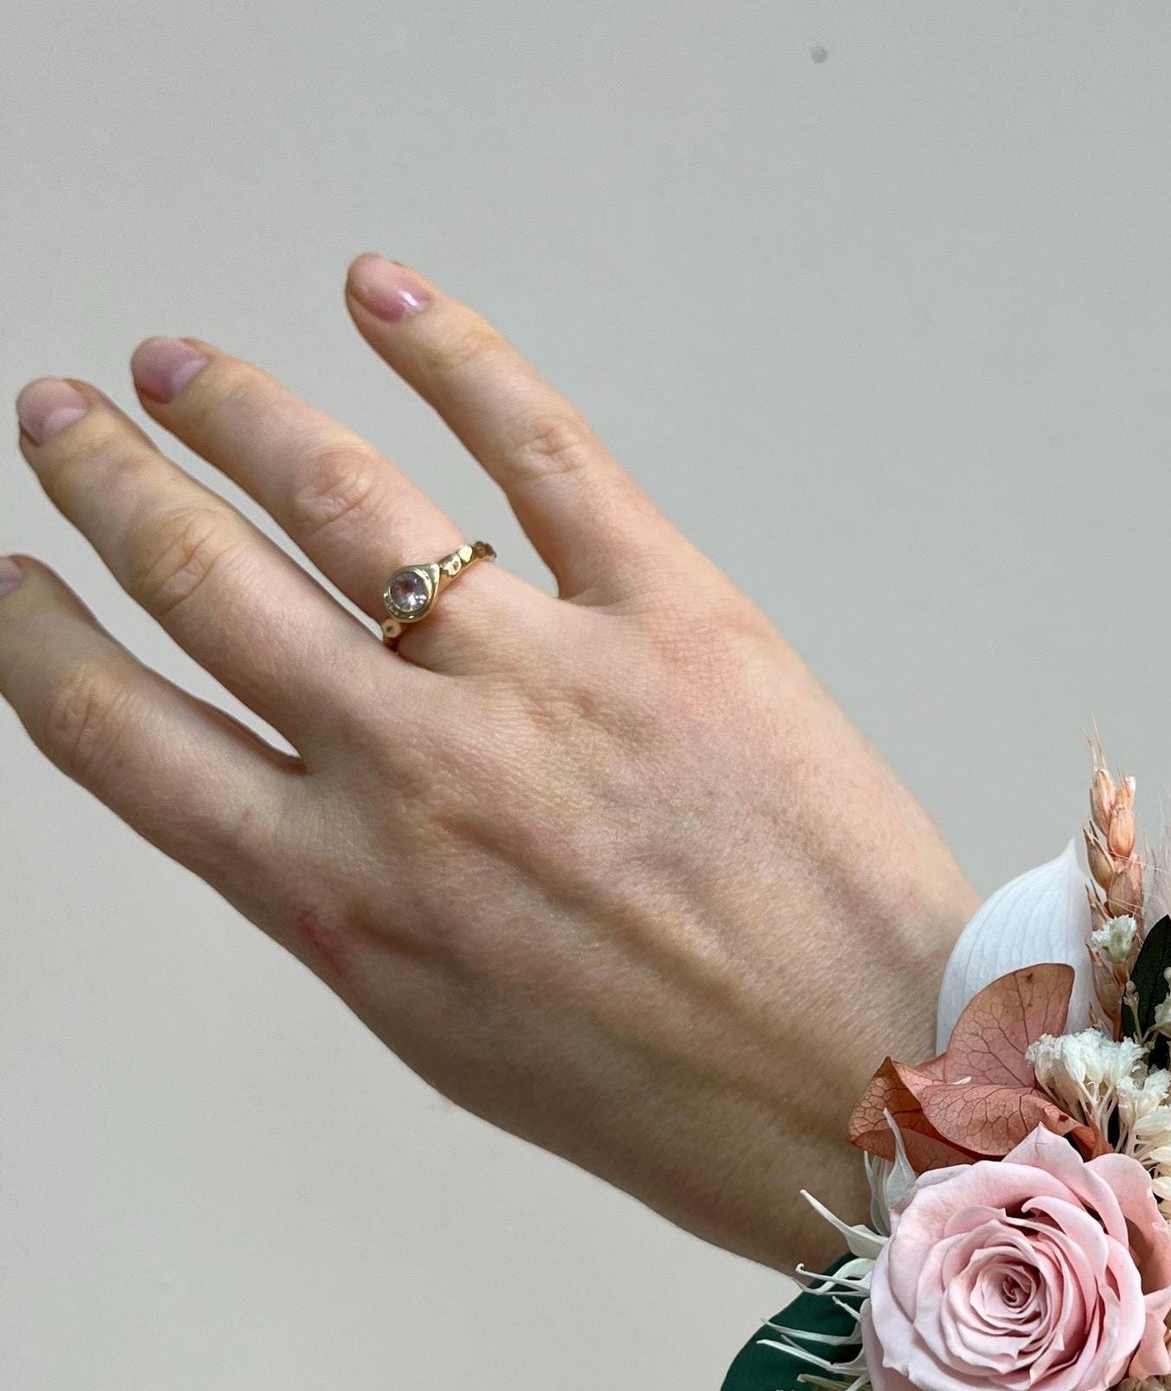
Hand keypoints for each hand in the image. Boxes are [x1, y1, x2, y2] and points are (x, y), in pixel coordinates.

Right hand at [0, 258, 975, 1267]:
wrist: (865, 1088)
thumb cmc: (674, 1094)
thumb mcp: (456, 1034)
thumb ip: (355, 908)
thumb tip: (301, 814)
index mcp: (339, 898)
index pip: (119, 737)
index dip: (39, 640)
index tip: (9, 583)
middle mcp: (411, 772)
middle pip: (204, 583)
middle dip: (110, 486)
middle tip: (63, 420)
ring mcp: (539, 680)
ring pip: (340, 498)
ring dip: (238, 413)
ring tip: (181, 369)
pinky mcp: (672, 616)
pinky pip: (542, 452)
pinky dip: (452, 358)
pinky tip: (380, 295)